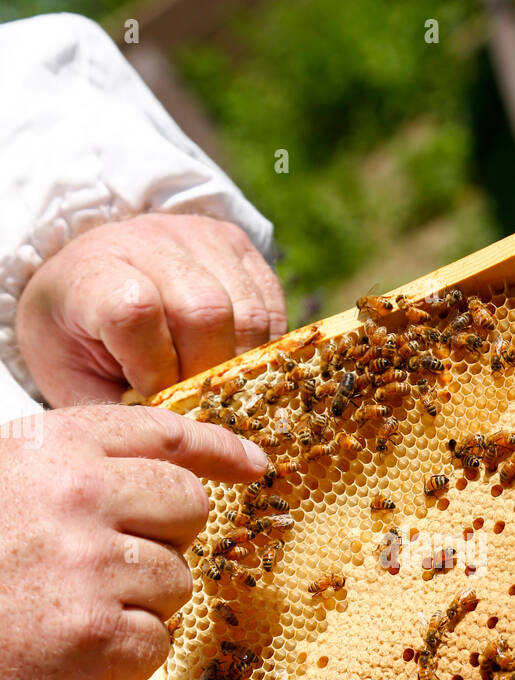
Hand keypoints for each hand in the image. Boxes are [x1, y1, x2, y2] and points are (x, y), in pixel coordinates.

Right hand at [0, 405, 267, 679]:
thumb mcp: (10, 483)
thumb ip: (81, 468)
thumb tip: (176, 468)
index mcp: (54, 450)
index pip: (165, 433)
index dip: (219, 448)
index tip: (252, 464)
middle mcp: (76, 496)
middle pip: (189, 507)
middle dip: (168, 537)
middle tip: (113, 561)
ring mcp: (90, 565)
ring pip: (177, 580)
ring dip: (140, 604)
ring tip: (72, 607)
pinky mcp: (96, 633)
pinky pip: (157, 642)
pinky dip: (124, 656)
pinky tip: (72, 646)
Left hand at [15, 213, 286, 405]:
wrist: (85, 282)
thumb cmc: (79, 344)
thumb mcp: (77, 382)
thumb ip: (124, 413)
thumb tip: (186, 443)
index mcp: (92, 273)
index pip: (136, 311)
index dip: (155, 369)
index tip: (152, 399)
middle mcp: (147, 241)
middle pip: (206, 310)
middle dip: (208, 374)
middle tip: (194, 401)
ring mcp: (199, 237)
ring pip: (250, 313)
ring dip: (242, 365)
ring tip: (216, 385)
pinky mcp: (238, 244)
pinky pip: (273, 306)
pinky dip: (263, 347)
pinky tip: (236, 362)